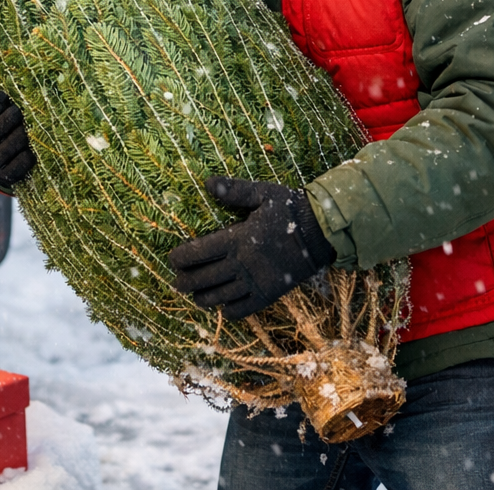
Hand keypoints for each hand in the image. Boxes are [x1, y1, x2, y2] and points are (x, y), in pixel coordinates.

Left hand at [168, 177, 335, 319]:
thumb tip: (208, 183)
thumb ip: (235, 190)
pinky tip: (222, 306)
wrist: (321, 233)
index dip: (182, 258)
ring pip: (220, 297)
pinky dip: (229, 311)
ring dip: (203, 298)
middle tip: (176, 282)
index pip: (200, 252)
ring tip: (193, 296)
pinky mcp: (269, 295)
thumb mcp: (263, 193)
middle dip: (186, 282)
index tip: (171, 260)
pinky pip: (243, 309)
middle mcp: (244, 264)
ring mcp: (256, 282)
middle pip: (205, 279)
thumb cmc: (290, 209)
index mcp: (239, 238)